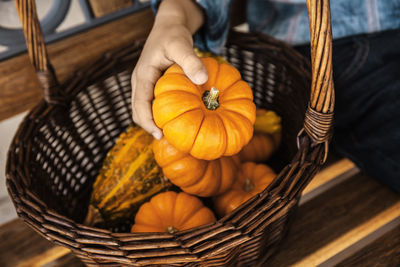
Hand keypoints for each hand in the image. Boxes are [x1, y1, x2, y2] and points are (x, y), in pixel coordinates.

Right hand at [131, 0, 206, 139]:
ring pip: (144, 109)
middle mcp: (140, 82)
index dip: (147, 122)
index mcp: (142, 75)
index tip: (160, 135)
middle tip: (168, 140)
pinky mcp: (153, 86)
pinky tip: (178, 120)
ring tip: (172, 135)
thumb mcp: (181, 45)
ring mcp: (145, 85)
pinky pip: (153, 104)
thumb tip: (201, 80)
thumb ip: (190, 61)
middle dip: (150, 126)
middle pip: (138, 111)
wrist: (168, 27)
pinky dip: (161, 114)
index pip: (139, 104)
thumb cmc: (173, 35)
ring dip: (154, 122)